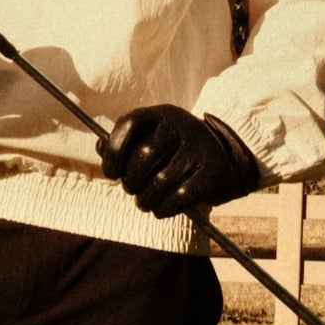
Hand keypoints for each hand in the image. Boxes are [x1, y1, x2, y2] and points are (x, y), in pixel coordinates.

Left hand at [101, 105, 262, 217]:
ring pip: (162, 181)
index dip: (114, 151)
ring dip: (146, 199)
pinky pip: (181, 197)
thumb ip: (124, 144)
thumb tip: (100, 148)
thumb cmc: (174, 151)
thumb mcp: (151, 138)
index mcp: (162, 115)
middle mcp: (182, 126)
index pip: (129, 123)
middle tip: (131, 190)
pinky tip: (160, 209)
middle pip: (144, 154)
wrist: (224, 156)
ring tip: (144, 203)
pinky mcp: (214, 172)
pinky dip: (165, 209)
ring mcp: (200, 148)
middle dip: (131, 180)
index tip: (111, 173)